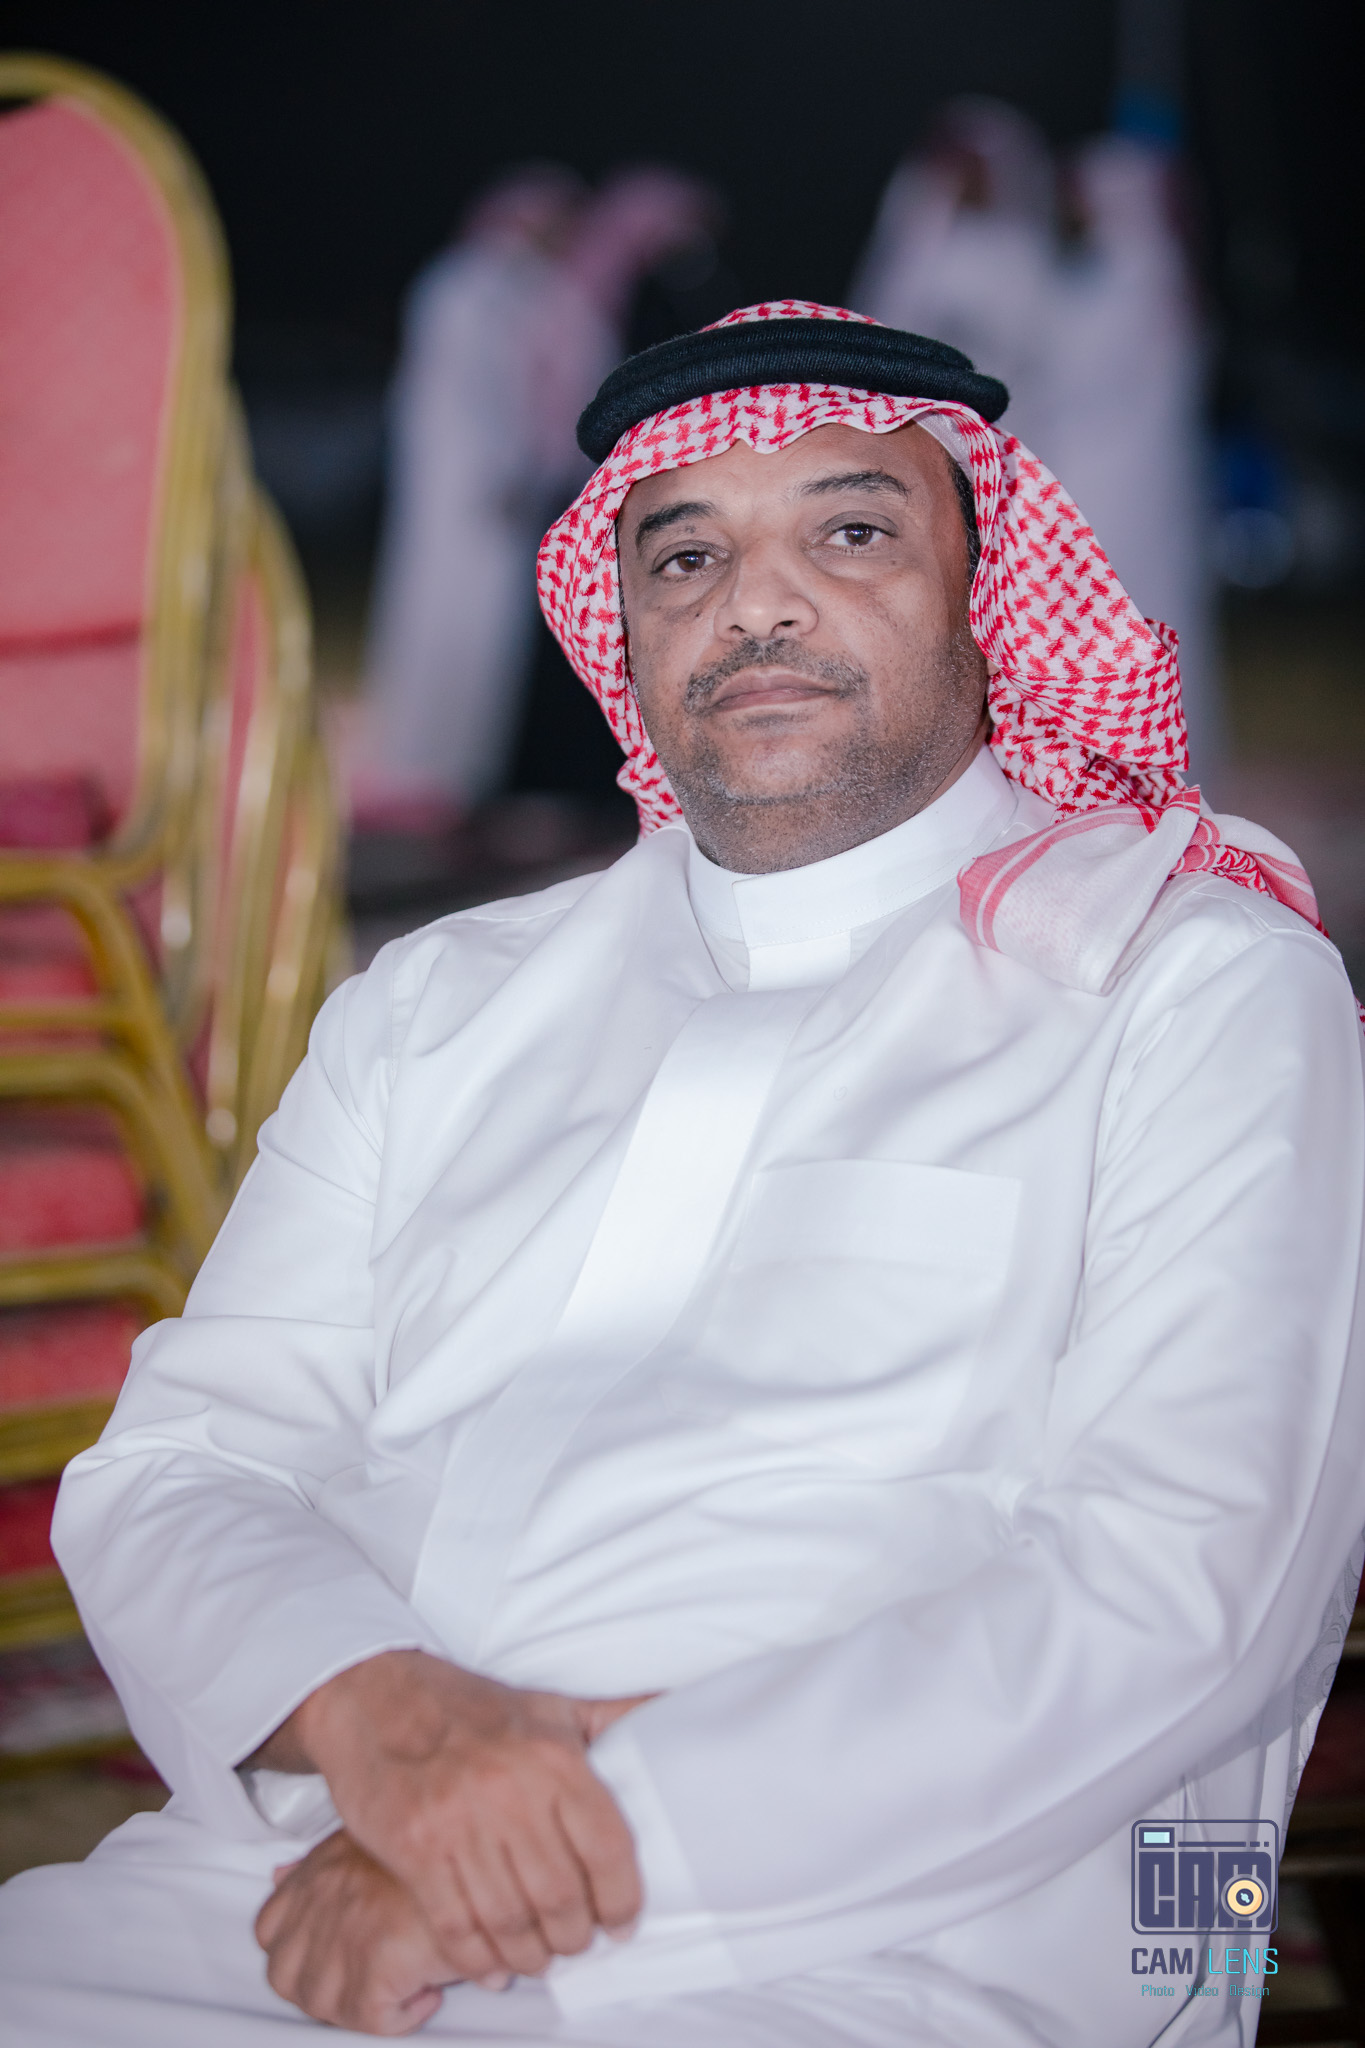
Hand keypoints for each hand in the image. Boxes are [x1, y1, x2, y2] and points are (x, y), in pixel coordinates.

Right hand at [254, 1651, 652, 1987]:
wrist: (377, 1698)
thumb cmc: (472, 1709)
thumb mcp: (550, 1705)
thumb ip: (614, 1716)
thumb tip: (675, 1705)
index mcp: (554, 1757)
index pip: (609, 1848)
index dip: (622, 1899)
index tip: (622, 1922)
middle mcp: (512, 1791)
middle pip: (562, 1897)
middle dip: (575, 1936)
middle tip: (575, 1943)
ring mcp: (460, 1824)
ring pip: (511, 1921)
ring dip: (530, 1956)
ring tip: (538, 1957)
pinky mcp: (415, 1851)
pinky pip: (457, 1927)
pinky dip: (478, 1959)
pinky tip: (492, 1963)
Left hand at [256, 1828, 451, 2035]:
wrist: (486, 1853)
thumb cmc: (440, 1844)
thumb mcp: (371, 1833)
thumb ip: (325, 1860)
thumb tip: (280, 1875)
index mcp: (320, 1870)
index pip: (268, 1929)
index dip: (294, 1954)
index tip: (329, 1961)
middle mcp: (324, 1900)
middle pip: (284, 1976)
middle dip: (318, 1991)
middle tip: (366, 1985)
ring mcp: (346, 1932)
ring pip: (323, 2005)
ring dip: (360, 2008)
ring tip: (400, 1991)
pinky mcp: (376, 1963)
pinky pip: (370, 2019)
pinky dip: (400, 2018)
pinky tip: (428, 1993)